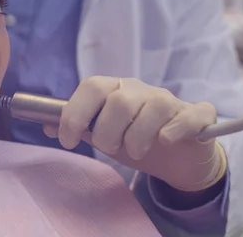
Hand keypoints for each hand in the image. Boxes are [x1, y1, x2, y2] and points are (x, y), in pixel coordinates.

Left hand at [44, 76, 225, 191]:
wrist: (177, 155)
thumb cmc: (134, 138)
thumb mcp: (102, 134)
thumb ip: (78, 127)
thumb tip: (45, 124)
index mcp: (115, 89)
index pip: (92, 86)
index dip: (75, 113)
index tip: (68, 140)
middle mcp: (142, 90)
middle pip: (119, 101)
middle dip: (107, 133)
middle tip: (109, 148)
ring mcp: (171, 101)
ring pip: (153, 108)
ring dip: (138, 138)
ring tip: (135, 152)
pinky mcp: (197, 116)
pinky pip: (189, 116)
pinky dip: (175, 130)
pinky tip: (166, 141)